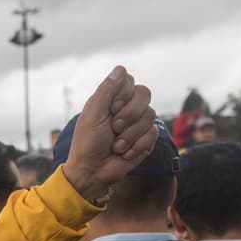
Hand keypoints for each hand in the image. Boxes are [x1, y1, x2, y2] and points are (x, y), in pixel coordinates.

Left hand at [62, 66, 157, 202]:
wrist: (92, 172)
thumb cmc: (87, 143)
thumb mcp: (92, 115)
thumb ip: (106, 91)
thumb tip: (120, 69)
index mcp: (111, 99)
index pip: (128, 80)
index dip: (123, 93)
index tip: (110, 109)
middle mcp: (126, 107)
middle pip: (144, 93)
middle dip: (130, 113)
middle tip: (114, 128)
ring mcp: (137, 123)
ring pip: (150, 115)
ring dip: (130, 134)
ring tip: (116, 146)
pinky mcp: (146, 139)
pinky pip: (153, 133)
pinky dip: (137, 146)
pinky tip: (124, 153)